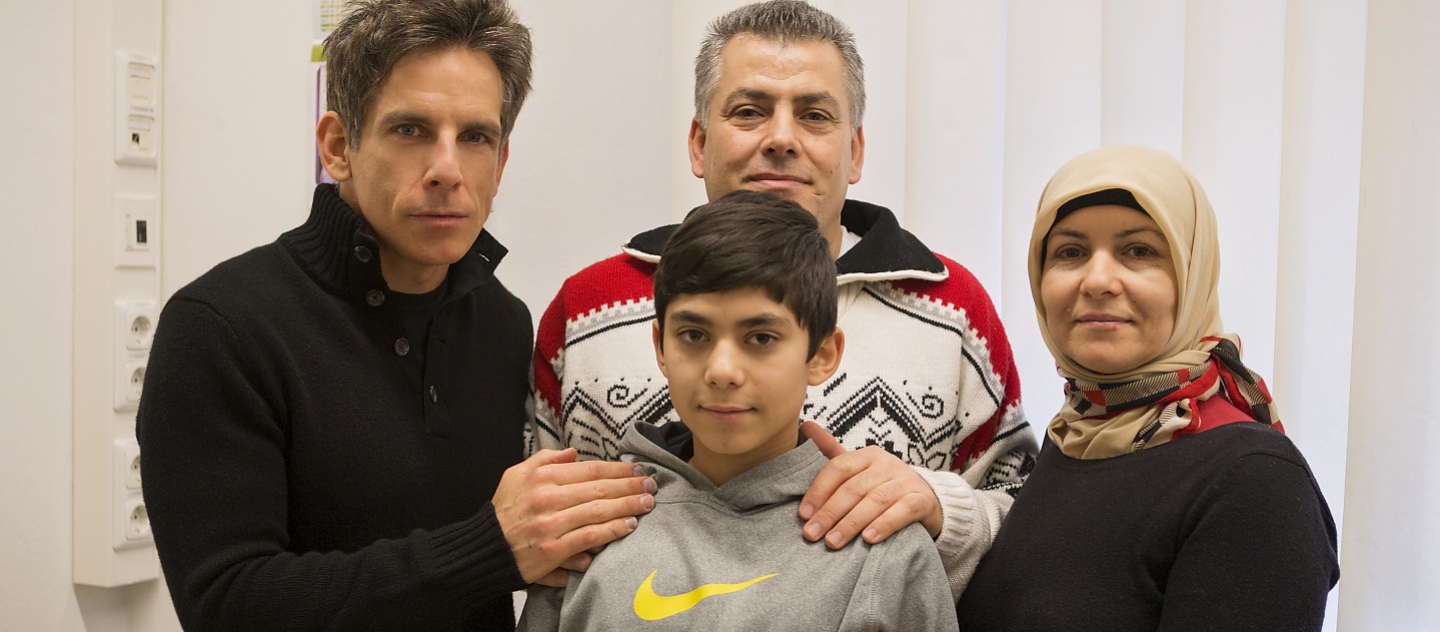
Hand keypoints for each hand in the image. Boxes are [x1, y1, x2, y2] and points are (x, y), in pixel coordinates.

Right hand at [493, 448, 655, 582]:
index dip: (618, 469)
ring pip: (598, 512)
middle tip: (650, 485)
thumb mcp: (516, 474)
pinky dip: (611, 531)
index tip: (636, 470)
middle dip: (630, 486)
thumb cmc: (504, 511)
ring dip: (627, 507)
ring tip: (647, 503)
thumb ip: (545, 460)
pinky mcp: (553, 551)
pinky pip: (589, 538)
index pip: (590, 470)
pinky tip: (628, 526)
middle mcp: (548, 498)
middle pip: (599, 489)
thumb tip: (573, 452)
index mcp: (542, 477)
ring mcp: (551, 525)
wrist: (485, 549)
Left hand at [798, 422, 941, 548]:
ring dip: (851, 523)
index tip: (804, 515)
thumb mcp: (859, 470)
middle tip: (812, 534)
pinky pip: (902, 512)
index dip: (819, 491)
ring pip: (874, 501)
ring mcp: (906, 481)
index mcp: (867, 455)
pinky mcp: (922, 500)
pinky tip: (868, 539)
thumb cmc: (884, 487)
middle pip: (853, 488)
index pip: (838, 468)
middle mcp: (887, 464)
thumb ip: (832, 452)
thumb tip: (805, 426)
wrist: (929, 500)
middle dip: (830, 512)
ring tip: (833, 542)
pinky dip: (883, 525)